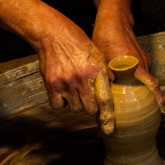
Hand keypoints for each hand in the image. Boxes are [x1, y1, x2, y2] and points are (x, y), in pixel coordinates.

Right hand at [34, 7, 114, 134]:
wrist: (54, 35)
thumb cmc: (79, 44)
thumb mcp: (98, 56)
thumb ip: (104, 75)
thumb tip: (112, 93)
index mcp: (97, 72)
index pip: (105, 100)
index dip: (108, 117)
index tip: (109, 129)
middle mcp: (81, 80)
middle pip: (89, 110)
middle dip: (91, 106)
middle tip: (89, 96)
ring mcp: (65, 84)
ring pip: (74, 108)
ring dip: (76, 103)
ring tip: (76, 88)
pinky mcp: (51, 85)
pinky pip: (58, 106)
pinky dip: (61, 102)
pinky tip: (64, 91)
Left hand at [92, 7, 164, 111]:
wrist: (114, 20)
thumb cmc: (107, 39)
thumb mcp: (102, 61)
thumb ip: (105, 80)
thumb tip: (101, 99)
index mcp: (136, 66)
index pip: (152, 85)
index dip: (158, 98)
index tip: (162, 109)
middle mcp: (144, 63)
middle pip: (150, 84)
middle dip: (149, 98)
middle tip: (144, 111)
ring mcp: (144, 59)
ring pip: (145, 77)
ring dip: (141, 88)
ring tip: (133, 99)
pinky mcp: (141, 56)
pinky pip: (143, 71)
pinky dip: (138, 79)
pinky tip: (128, 82)